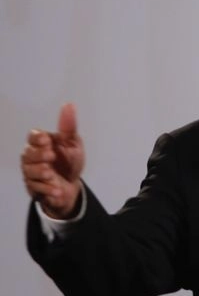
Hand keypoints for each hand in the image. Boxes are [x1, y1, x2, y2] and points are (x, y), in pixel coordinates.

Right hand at [21, 102, 85, 218]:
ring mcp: (31, 173)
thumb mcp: (73, 144)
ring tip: (51, 174)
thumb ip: (69, 127)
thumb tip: (69, 105)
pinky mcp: (34, 188)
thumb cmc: (70, 161)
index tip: (47, 140)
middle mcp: (32, 157)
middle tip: (51, 156)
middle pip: (27, 153)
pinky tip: (57, 190)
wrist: (72, 185)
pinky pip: (36, 189)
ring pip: (28, 171)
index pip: (32, 136)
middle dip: (38, 155)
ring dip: (40, 173)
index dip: (37, 138)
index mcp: (41, 143)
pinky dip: (47, 189)